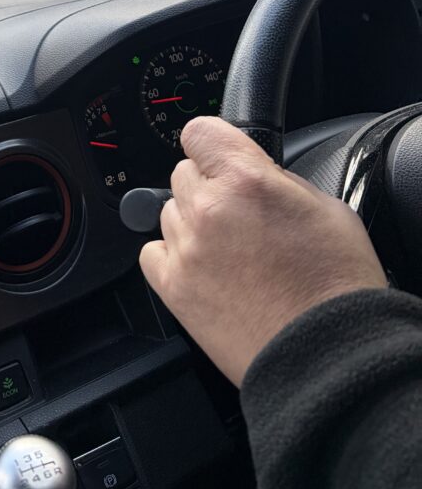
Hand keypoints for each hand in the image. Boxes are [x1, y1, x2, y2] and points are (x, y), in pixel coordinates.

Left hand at [140, 116, 386, 386]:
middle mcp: (208, 209)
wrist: (327, 356)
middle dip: (208, 186)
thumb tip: (256, 172)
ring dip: (193, 222)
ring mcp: (186, 249)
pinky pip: (152, 251)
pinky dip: (172, 256)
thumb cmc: (336, 287)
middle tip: (239, 214)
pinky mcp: (173, 287)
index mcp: (246, 180)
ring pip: (168, 212)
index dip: (212, 143)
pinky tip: (205, 269)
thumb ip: (279, 180)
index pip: (199, 131)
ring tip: (231, 251)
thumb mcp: (327, 208)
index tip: (219, 155)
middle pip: (184, 173)